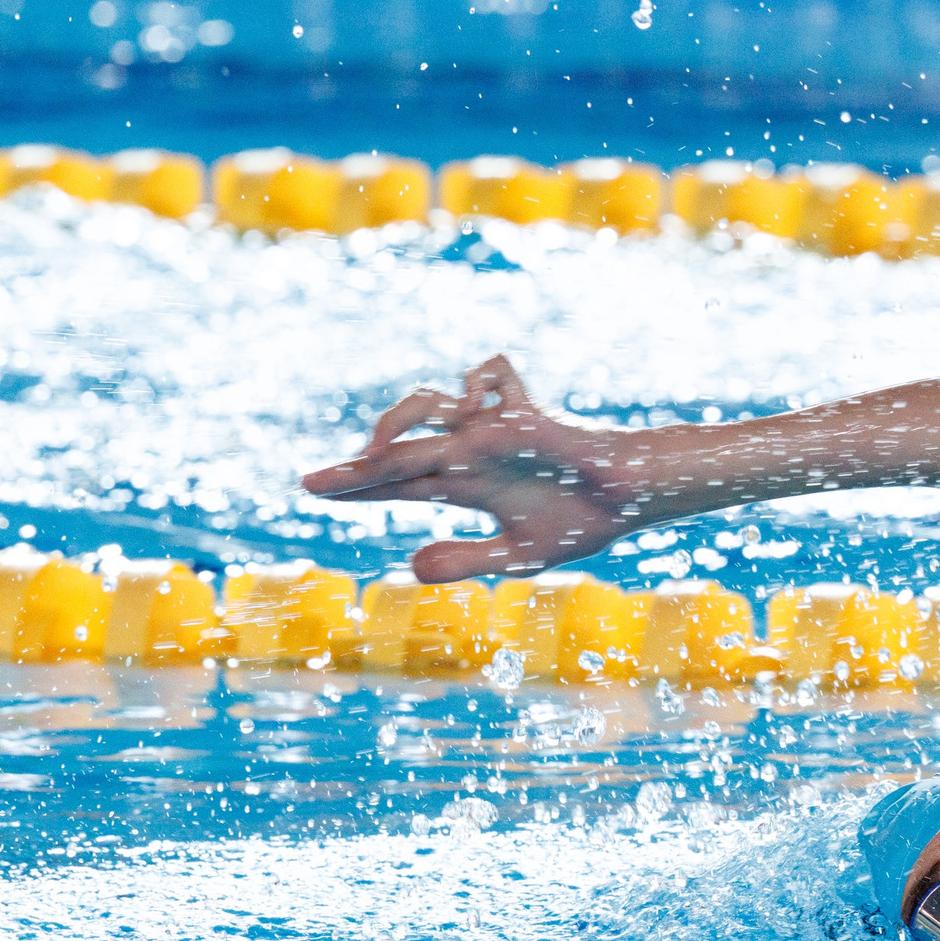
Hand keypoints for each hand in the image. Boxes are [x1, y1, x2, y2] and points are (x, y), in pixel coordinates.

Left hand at [301, 356, 638, 581]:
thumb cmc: (578, 522)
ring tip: (380, 450)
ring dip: (398, 421)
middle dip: (354, 469)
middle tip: (312, 483)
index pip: (398, 482)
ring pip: (428, 406)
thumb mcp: (517, 555)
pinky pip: (491, 373)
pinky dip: (475, 379)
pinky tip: (464, 405)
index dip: (357, 486)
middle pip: (398, 452)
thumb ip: (466, 559)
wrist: (627, 502)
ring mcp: (492, 430)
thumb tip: (409, 567)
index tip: (313, 490)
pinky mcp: (523, 415)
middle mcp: (469, 452)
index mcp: (465, 485)